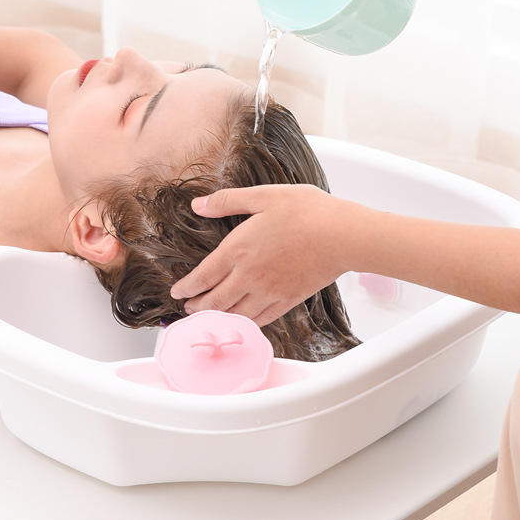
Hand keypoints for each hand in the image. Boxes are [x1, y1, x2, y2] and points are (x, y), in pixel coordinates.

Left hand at [169, 184, 366, 326]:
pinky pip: (261, 319)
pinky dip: (246, 323)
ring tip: (210, 316)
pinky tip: (243, 319)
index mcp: (238, 250)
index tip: (177, 292)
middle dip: (198, 307)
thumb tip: (198, 205)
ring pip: (236, 315)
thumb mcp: (263, 196)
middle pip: (215, 301)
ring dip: (218, 318)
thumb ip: (227, 201)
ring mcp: (270, 292)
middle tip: (188, 308)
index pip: (203, 277)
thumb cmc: (306, 211)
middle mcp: (250, 277)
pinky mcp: (289, 300)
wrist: (342, 235)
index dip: (187, 287)